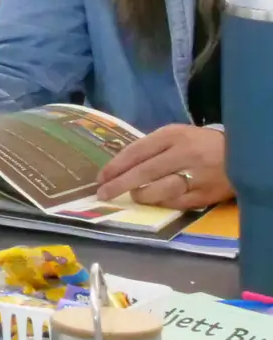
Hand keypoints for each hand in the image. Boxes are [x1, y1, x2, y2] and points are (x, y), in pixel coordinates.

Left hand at [97, 123, 231, 208]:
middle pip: (145, 172)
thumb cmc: (198, 144)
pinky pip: (177, 203)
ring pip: (160, 190)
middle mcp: (183, 154)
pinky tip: (153, 202)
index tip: (101, 177)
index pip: (137, 151)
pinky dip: (161, 203)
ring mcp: (196, 175)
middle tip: (103, 193)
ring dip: (141, 195)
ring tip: (132, 196)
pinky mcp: (206, 194)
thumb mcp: (174, 135)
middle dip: (120, 184)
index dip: (116, 166)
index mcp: (172, 136)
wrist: (239, 153)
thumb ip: (150, 147)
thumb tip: (119, 167)